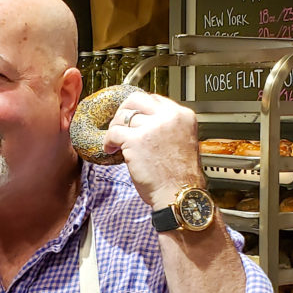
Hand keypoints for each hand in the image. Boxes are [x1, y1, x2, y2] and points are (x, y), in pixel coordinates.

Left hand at [102, 92, 204, 208]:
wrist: (180, 194)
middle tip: (118, 123)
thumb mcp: (182, 141)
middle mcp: (169, 117)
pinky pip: (114, 132)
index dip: (140, 107)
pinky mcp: (136, 140)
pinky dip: (108, 141)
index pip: (155, 99)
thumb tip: (145, 122)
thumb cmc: (181, 177)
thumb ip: (166, 127)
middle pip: (137, 100)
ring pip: (123, 117)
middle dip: (124, 110)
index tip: (133, 115)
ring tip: (115, 141)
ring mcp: (152, 127)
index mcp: (183, 116)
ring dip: (116, 130)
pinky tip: (110, 148)